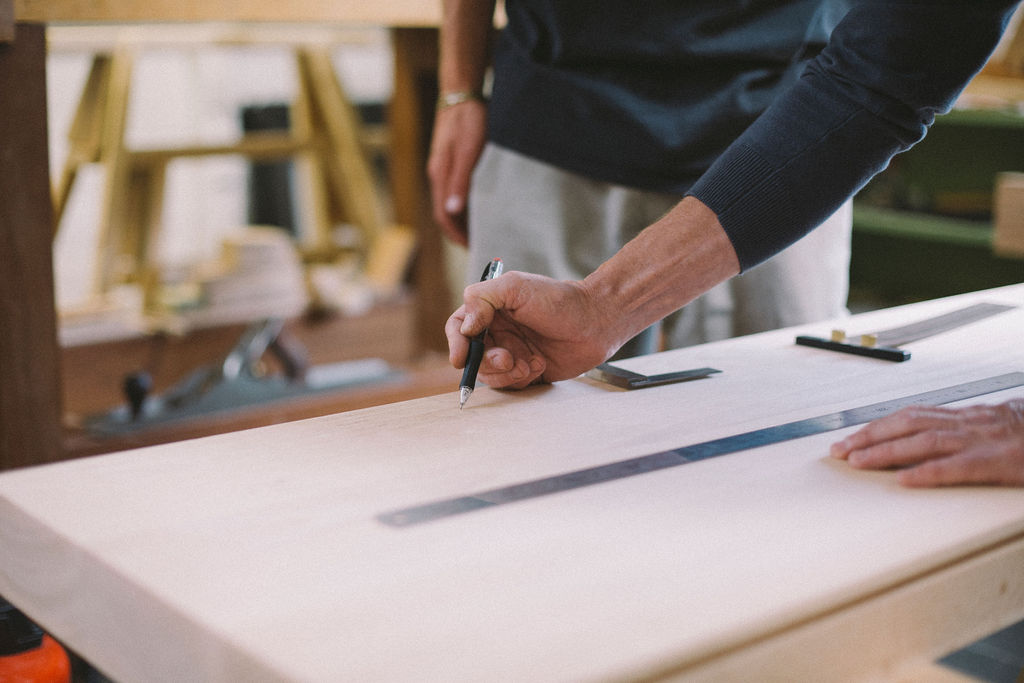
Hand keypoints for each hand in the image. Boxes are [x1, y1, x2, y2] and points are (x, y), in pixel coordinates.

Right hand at [427, 100, 486, 246]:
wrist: (462, 91)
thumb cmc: (469, 119)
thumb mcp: (469, 151)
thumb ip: (461, 181)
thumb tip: (453, 212)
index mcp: (441, 176)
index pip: (444, 216)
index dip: (457, 236)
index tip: (474, 248)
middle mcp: (440, 174)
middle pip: (447, 212)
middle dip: (461, 232)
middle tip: (482, 244)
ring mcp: (445, 166)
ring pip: (452, 201)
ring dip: (465, 218)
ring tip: (484, 229)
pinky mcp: (453, 158)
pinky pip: (458, 188)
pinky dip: (468, 202)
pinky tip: (483, 203)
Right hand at [445, 271, 622, 388]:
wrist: (596, 322)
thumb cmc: (560, 301)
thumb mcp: (515, 286)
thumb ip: (482, 299)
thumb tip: (464, 327)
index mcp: (490, 310)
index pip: (459, 328)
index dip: (456, 344)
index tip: (461, 358)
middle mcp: (498, 332)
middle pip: (473, 356)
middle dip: (487, 362)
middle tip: (508, 359)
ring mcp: (512, 353)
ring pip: (490, 375)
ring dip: (506, 373)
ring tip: (529, 362)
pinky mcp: (527, 371)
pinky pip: (511, 385)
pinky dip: (522, 378)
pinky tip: (540, 364)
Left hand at [830, 400, 1023, 486]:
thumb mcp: (993, 431)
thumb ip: (960, 436)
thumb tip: (921, 454)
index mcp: (966, 418)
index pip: (911, 417)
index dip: (876, 426)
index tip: (847, 438)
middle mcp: (968, 425)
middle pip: (907, 425)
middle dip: (869, 437)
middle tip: (839, 451)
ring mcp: (982, 441)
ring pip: (923, 442)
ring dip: (886, 452)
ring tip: (857, 462)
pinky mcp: (998, 462)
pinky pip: (957, 467)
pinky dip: (928, 472)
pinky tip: (904, 480)